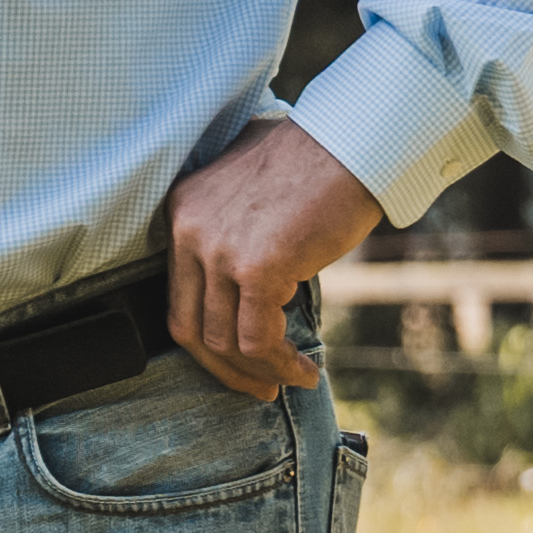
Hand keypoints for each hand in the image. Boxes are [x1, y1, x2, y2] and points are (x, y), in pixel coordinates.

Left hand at [162, 119, 386, 401]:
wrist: (353, 143)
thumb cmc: (316, 166)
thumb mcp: (254, 198)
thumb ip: (239, 237)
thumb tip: (256, 294)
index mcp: (183, 212)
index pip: (179, 298)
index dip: (208, 341)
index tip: (239, 363)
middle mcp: (190, 230)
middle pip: (191, 326)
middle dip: (226, 369)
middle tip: (260, 388)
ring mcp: (219, 249)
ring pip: (225, 340)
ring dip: (260, 372)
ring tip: (293, 379)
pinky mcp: (256, 266)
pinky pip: (258, 338)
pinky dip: (280, 364)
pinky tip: (305, 370)